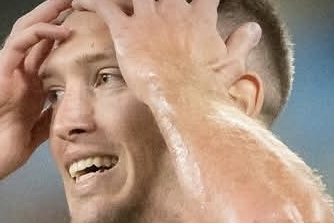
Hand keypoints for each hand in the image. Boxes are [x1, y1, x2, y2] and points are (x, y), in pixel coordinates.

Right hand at [0, 0, 71, 188]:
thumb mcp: (26, 144)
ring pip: (31, 33)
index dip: (73, 48)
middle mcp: (21, 80)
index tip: (97, 39)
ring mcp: (9, 76)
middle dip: (64, 20)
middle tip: (89, 5)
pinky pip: (18, 45)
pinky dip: (38, 33)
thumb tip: (63, 118)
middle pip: (44, 40)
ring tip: (72, 0)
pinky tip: (59, 29)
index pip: (54, 62)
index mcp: (30, 96)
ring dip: (52, 14)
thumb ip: (43, 127)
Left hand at [69, 0, 261, 104]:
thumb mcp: (230, 64)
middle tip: (149, 2)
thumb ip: (241, 43)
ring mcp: (149, 18)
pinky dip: (89, 1)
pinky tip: (78, 1)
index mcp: (197, 18)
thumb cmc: (207, 90)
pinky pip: (104, 6)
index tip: (196, 2)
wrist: (186, 101)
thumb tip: (254, 29)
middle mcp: (173, 10)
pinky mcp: (127, 31)